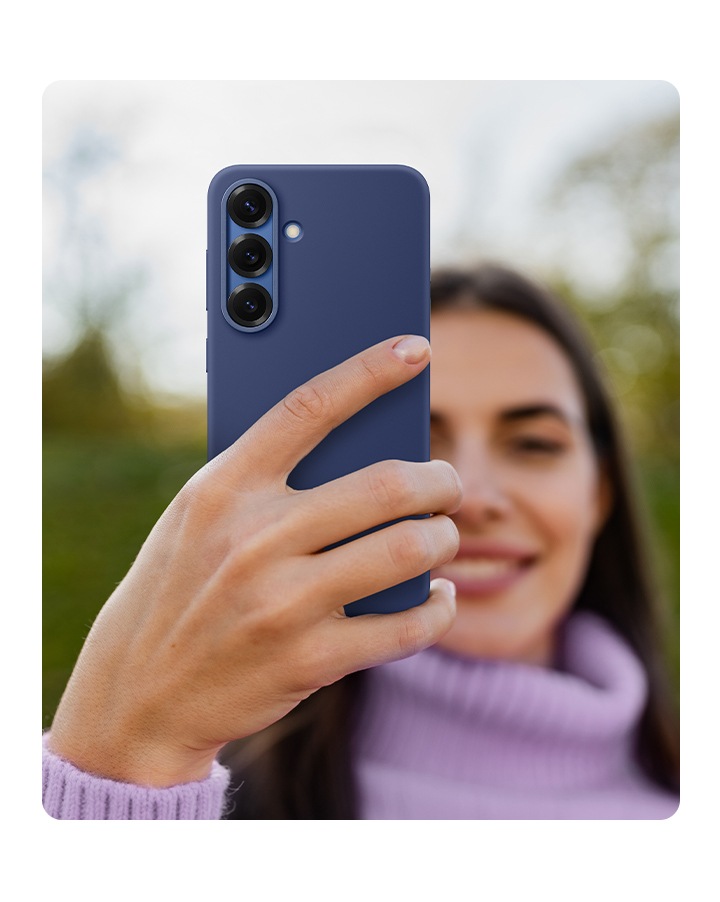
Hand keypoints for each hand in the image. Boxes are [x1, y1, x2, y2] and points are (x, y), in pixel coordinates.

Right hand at [48, 334, 460, 786]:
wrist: (139, 694)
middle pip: (385, 483)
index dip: (370, 370)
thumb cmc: (181, 588)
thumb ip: (265, 481)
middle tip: (448, 485)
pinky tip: (434, 596)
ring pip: (407, 549)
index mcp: (224, 487)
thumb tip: (362, 446)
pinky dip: (435, 607)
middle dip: (439, 481)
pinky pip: (406, 626)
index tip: (417, 348)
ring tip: (441, 537)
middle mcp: (253, 537)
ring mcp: (281, 601)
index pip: (308, 407)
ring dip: (443, 539)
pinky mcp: (308, 659)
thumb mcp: (200, 518)